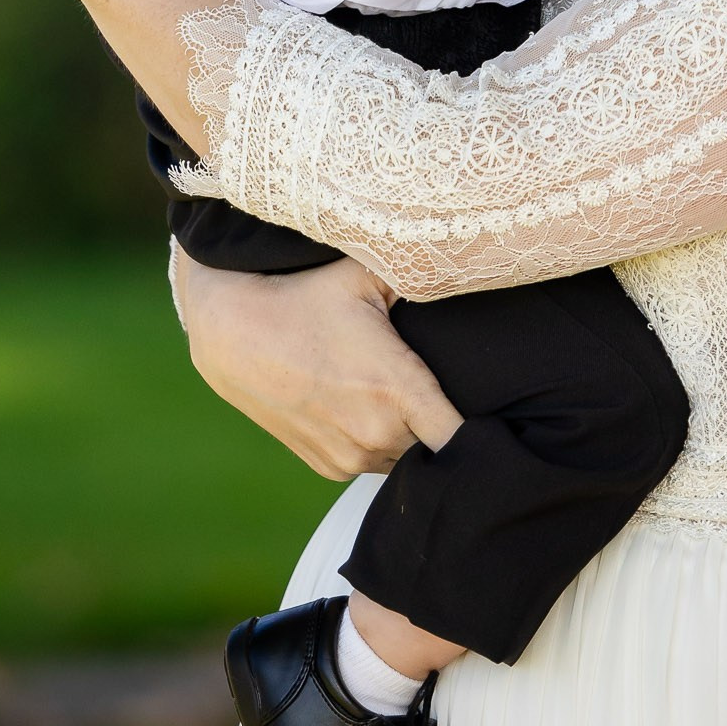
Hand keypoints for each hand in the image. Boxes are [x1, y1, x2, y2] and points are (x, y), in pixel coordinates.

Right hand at [173, 251, 462, 478]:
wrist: (233, 334)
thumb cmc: (304, 297)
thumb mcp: (363, 275)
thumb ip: (419, 273)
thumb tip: (465, 258)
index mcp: (397, 392)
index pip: (462, 440)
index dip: (483, 434)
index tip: (493, 415)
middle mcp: (376, 434)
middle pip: (436, 449)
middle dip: (442, 427)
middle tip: (442, 392)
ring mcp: (350, 457)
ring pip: (405, 459)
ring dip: (410, 437)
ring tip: (400, 399)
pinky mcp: (329, 467)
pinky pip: (373, 463)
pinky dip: (379, 444)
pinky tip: (368, 410)